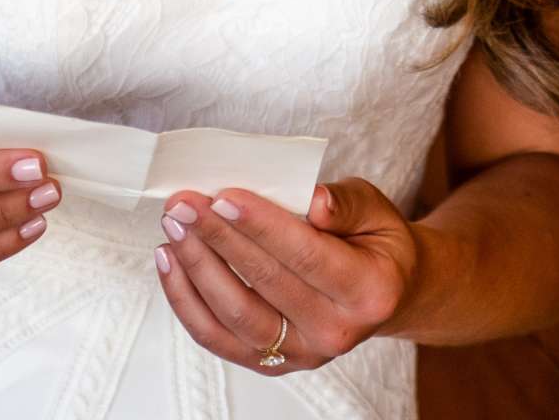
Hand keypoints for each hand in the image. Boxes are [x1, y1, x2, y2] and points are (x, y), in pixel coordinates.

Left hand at [153, 177, 418, 372]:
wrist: (386, 293)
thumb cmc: (376, 243)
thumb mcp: (377, 211)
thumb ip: (347, 204)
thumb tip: (314, 200)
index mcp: (369, 291)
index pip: (306, 256)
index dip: (262, 226)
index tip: (224, 196)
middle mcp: (335, 331)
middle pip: (263, 284)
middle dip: (217, 239)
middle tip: (184, 204)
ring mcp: (301, 353)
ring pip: (233, 315)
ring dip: (196, 268)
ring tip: (174, 228)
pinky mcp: (271, 363)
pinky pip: (217, 336)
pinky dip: (186, 300)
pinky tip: (172, 262)